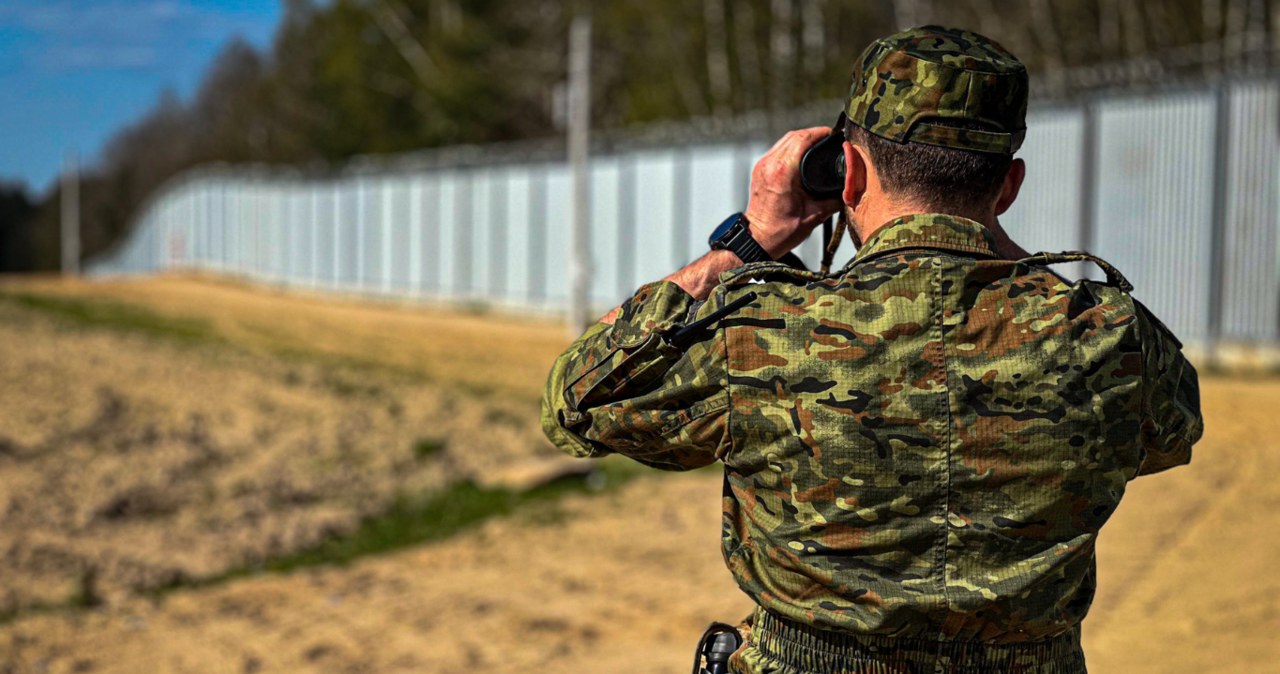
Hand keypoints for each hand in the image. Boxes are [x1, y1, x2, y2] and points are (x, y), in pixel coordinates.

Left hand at [745, 127, 842, 257]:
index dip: (820, 133)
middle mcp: (770, 165)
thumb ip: (834, 200)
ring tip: (818, 143)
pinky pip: (778, 149)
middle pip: (794, 136)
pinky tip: (803, 153)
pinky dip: (792, 147)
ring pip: (785, 140)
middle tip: (829, 137)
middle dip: (813, 134)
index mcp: (783, 173)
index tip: (833, 134)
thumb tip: (851, 189)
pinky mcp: (760, 169)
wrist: (758, 239)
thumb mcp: (814, 216)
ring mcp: (762, 165)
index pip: (803, 140)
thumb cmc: (781, 231)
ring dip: (802, 138)